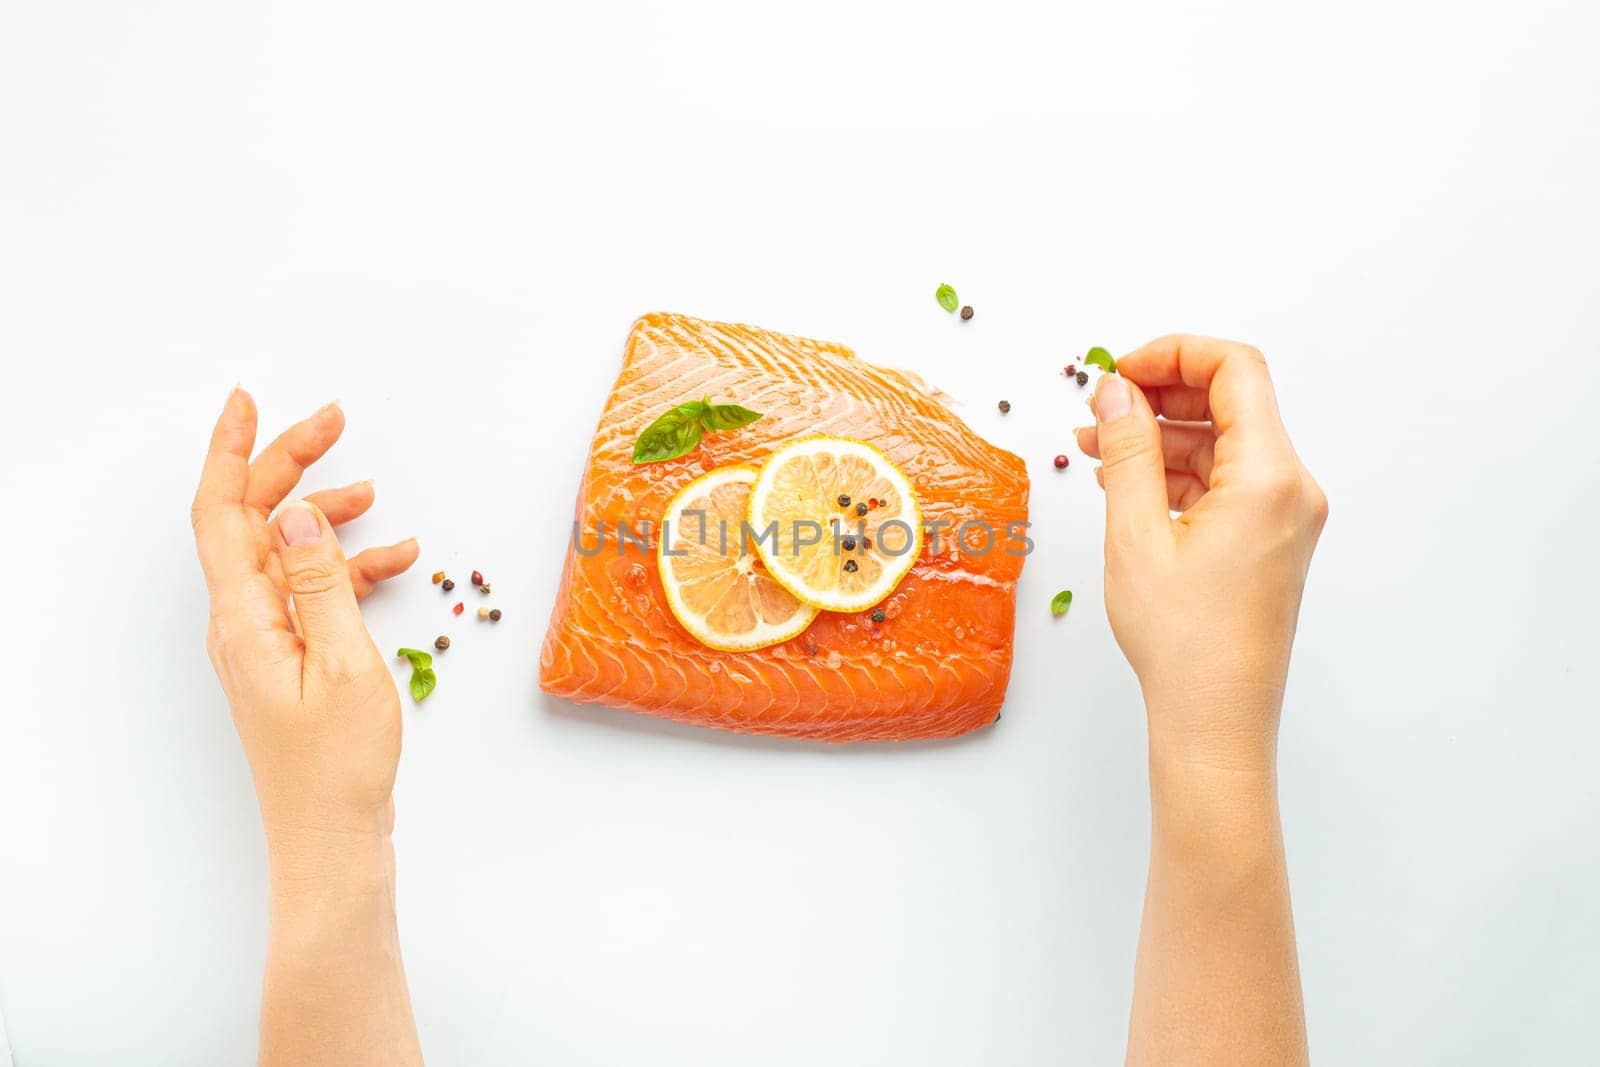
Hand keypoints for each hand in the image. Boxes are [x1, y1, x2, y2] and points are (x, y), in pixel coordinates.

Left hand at [190, 388, 418, 862]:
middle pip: (252, 520)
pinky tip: (394, 559)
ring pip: (285, 550)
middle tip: (333, 422)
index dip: (233, 450)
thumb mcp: (343, 661)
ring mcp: (265, 640)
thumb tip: (295, 511)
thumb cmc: (337, 765)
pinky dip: (350, 566)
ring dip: (324, 512)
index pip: (223, 512)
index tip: (251, 401)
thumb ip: (320, 580)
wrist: (332, 836)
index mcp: (245, 617)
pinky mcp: (290, 657)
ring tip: (373, 489)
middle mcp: (243, 621)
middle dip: (289, 464)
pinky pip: (312, 590)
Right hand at [1076, 335, 1326, 771]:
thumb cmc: (1184, 643)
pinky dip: (1176, 472)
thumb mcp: (1136, 534)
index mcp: (1270, 477)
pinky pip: (1224, 482)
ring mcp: (1285, 516)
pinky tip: (1126, 484)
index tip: (1119, 371)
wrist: (1216, 720)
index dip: (1173, 353)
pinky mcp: (1270, 541)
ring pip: (1223, 443)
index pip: (1236, 370)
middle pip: (1231, 402)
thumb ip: (1126, 450)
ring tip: (1096, 449)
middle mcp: (1291, 488)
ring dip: (1161, 436)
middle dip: (1160, 393)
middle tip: (1099, 406)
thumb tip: (1113, 392)